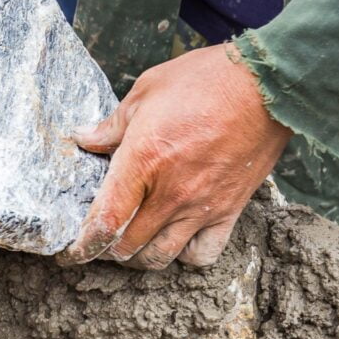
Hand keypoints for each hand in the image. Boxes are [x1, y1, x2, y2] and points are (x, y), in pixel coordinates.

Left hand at [58, 44, 291, 269]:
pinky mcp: (229, 211)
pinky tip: (175, 241)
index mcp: (142, 161)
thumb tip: (83, 139)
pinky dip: (185, 256)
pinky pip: (203, 254)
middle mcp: (170, 193)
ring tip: (131, 244)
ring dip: (140, 256)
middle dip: (106, 250)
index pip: (105, 221)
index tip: (72, 252)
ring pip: (161, 256)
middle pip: (127, 246)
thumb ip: (112, 125)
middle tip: (99, 241)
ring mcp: (201, 207)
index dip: (83, 244)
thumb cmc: (204, 81)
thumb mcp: (146, 91)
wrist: (266, 85)